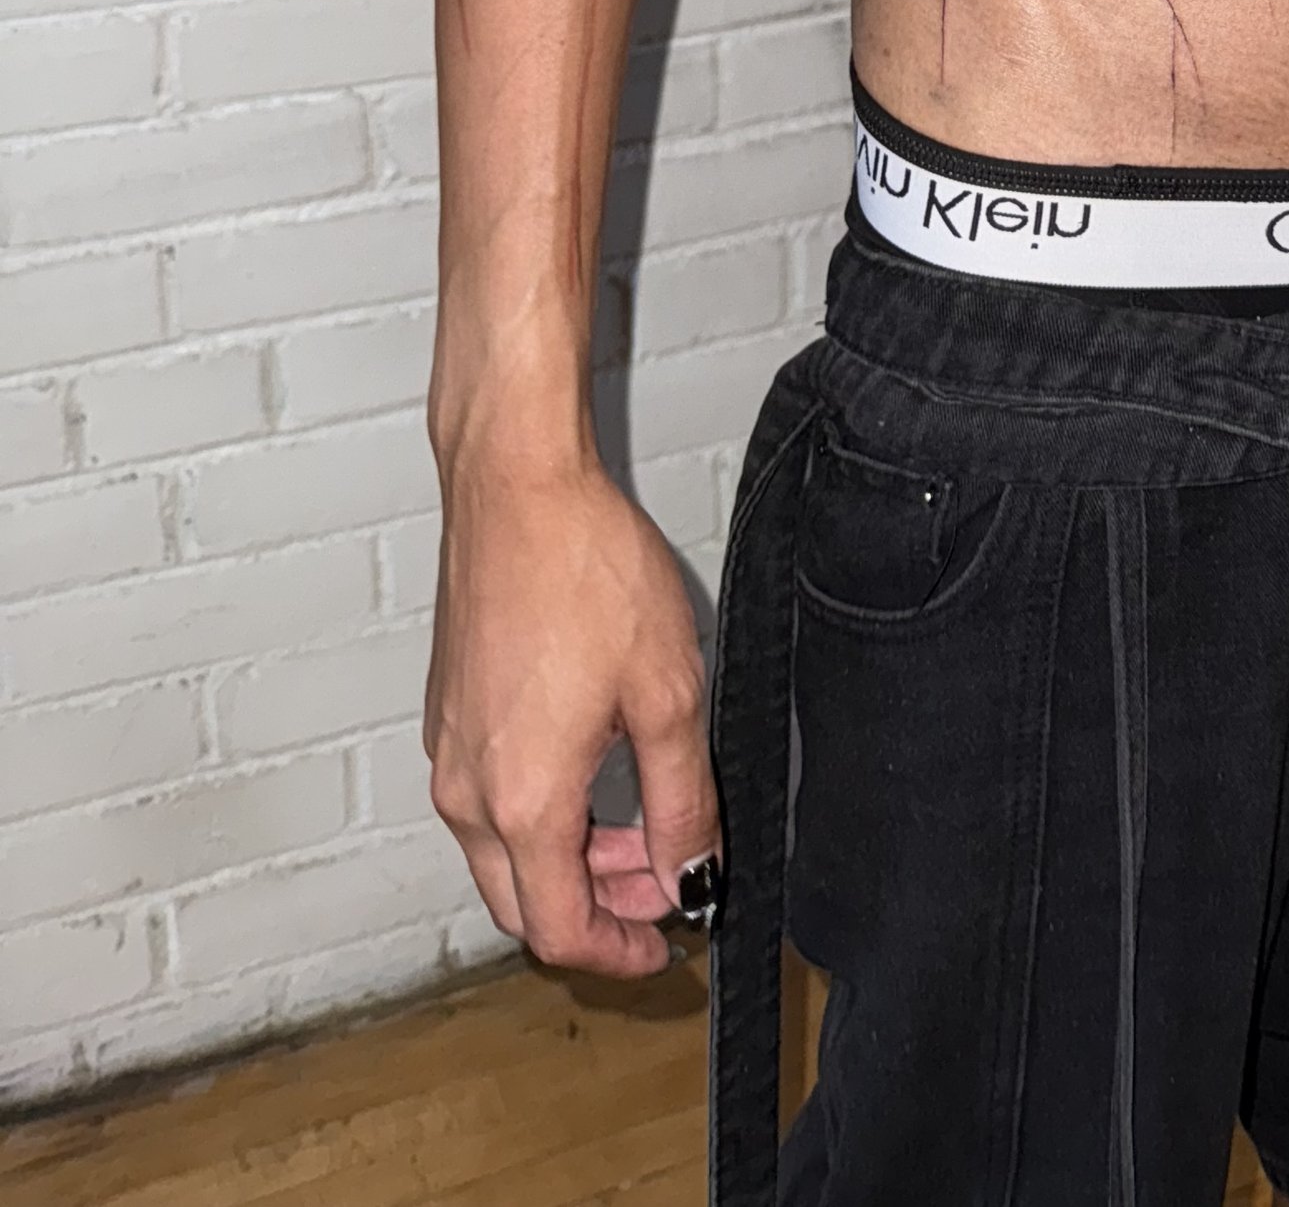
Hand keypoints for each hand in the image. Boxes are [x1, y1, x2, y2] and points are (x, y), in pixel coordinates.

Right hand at [424, 456, 720, 976]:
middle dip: (600, 907)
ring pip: (504, 852)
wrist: (516, 486)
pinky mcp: (448, 716)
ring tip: (643, 825)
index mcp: (520, 800)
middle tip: (667, 879)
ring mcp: (449, 751)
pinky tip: (596, 770)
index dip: (618, 951)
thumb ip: (682, 801)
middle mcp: (467, 790)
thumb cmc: (584, 570)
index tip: (665, 945)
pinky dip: (542, 814)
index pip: (557, 929)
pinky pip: (489, 801)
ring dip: (572, 859)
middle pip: (523, 901)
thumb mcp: (668, 693)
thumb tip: (690, 871)